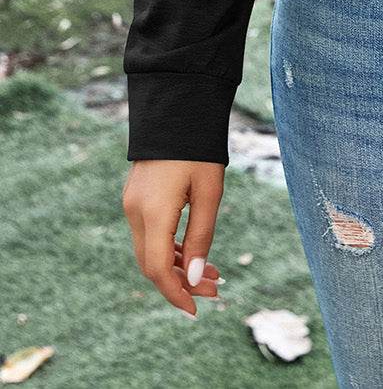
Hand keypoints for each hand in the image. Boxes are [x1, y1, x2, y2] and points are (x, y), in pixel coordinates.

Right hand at [122, 160, 225, 314]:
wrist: (177, 108)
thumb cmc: (199, 148)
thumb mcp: (209, 192)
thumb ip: (201, 236)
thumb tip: (194, 278)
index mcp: (152, 212)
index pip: (157, 268)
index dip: (175, 293)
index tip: (196, 309)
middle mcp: (135, 212)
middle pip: (152, 263)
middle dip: (182, 281)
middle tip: (215, 289)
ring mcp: (132, 204)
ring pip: (150, 250)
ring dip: (178, 265)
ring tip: (212, 273)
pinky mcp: (136, 197)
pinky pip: (150, 234)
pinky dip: (170, 247)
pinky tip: (193, 253)